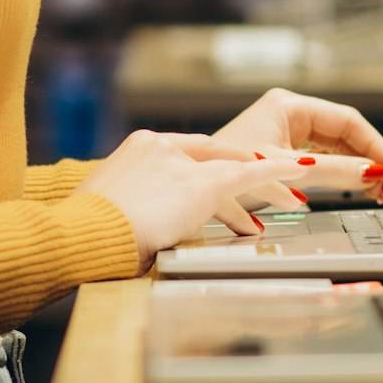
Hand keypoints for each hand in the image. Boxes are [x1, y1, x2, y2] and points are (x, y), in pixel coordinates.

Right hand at [71, 130, 310, 268]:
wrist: (83, 234)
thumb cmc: (85, 236)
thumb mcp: (104, 212)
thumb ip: (128, 208)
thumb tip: (137, 229)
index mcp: (137, 148)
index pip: (183, 152)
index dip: (208, 165)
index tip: (223, 179)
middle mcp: (162, 147)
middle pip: (215, 153)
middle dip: (246, 170)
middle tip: (272, 181)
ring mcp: (181, 164)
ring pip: (236, 166)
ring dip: (268, 181)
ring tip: (293, 198)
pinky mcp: (200, 184)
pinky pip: (249, 175)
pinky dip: (276, 174)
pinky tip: (300, 176)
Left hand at [212, 88, 382, 205]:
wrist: (194, 189)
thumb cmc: (228, 172)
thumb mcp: (289, 172)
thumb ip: (334, 171)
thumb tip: (373, 173)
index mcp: (289, 105)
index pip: (347, 120)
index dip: (373, 145)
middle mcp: (288, 113)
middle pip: (342, 132)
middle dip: (367, 158)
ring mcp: (283, 131)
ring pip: (332, 146)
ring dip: (354, 168)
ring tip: (374, 190)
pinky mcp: (279, 150)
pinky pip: (318, 158)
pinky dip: (336, 173)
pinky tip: (351, 187)